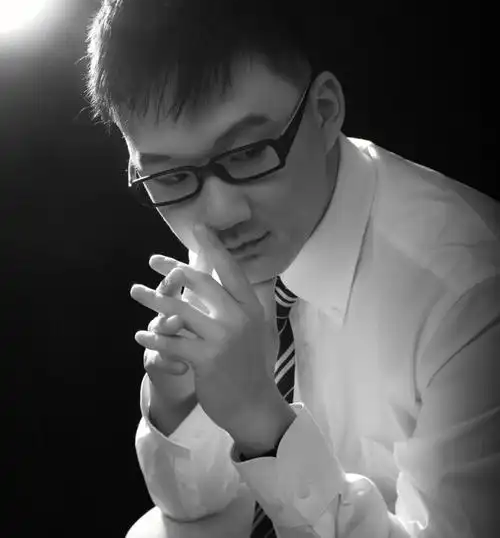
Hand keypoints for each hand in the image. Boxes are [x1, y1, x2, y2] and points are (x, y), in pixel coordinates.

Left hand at [131, 224, 280, 436]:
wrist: (254, 405)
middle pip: (201, 283)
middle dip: (173, 269)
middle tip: (152, 260)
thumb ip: (239, 304)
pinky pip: (172, 343)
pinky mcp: (206, 360)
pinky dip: (154, 339)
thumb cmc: (249, 365)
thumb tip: (225, 278)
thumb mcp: (253, 328)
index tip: (197, 228)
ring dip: (153, 300)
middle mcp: (238, 318)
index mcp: (250, 307)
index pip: (230, 269)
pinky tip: (141, 336)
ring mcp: (222, 338)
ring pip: (180, 311)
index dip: (213, 247)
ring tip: (135, 291)